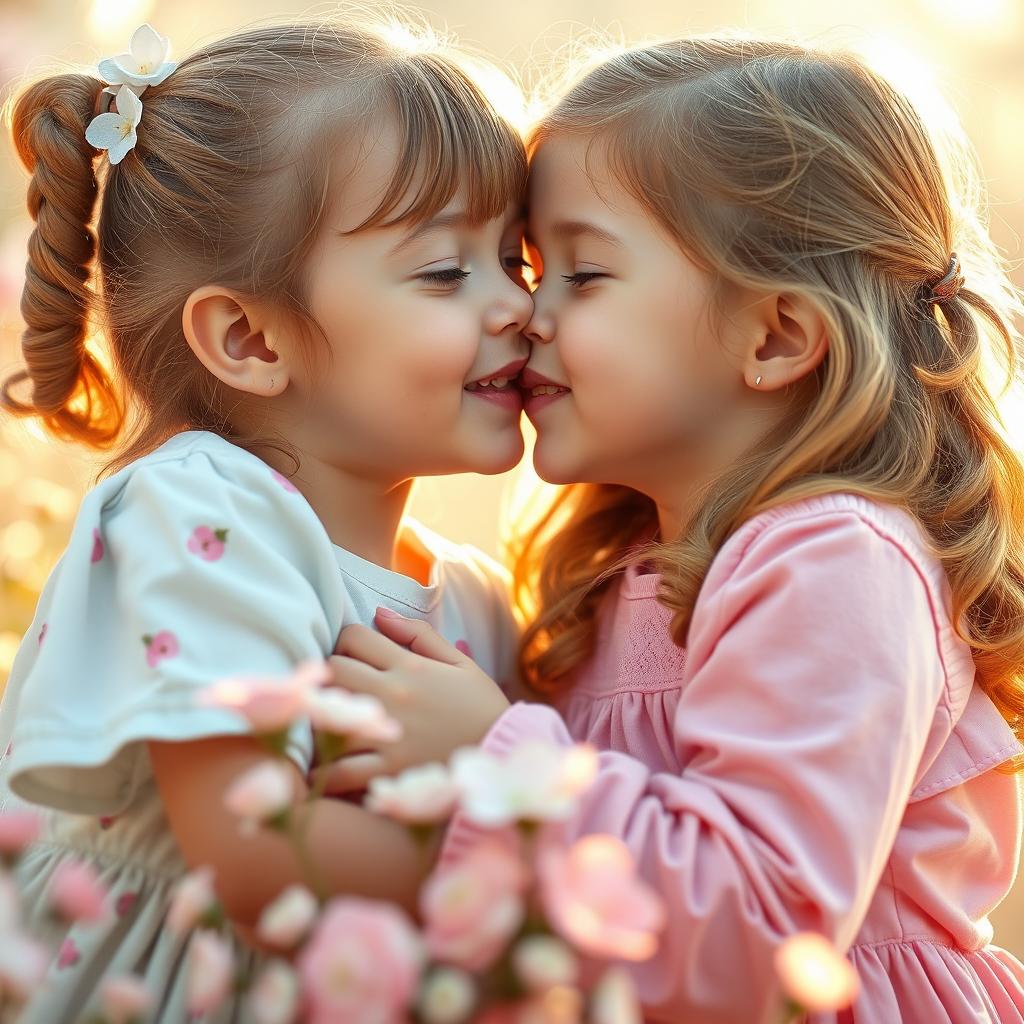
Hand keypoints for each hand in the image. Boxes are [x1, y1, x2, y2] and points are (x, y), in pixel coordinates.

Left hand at [319, 609, 510, 795]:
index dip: (346, 642)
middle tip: (337, 688)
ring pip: (328, 717)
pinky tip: (321, 770)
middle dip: (328, 676)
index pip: (352, 638)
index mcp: (410, 666)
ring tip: (326, 725)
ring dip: (321, 720)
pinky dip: (323, 773)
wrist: (504, 753)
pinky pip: (340, 771)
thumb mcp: (459, 663)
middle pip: (332, 671)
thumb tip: (379, 613)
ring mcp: (389, 733)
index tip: (353, 656)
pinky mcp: (389, 771)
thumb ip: (419, 635)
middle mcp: (394, 695)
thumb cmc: (482, 706)